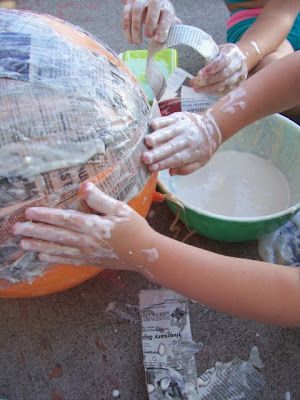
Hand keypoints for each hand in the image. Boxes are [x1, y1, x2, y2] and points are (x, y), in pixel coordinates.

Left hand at [12, 183, 155, 271]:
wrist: (145, 253)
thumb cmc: (134, 228)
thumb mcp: (121, 209)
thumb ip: (100, 199)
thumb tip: (83, 186)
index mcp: (93, 225)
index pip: (64, 219)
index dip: (45, 215)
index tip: (29, 212)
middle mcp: (86, 240)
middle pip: (56, 235)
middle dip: (35, 231)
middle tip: (16, 229)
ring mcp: (87, 253)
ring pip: (58, 249)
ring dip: (39, 245)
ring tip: (23, 243)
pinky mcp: (90, 261)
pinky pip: (68, 260)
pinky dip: (54, 258)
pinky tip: (42, 256)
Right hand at [123, 0, 179, 43]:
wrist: (149, 8)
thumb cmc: (160, 20)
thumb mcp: (167, 25)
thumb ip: (169, 31)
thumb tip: (170, 39)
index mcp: (166, 7)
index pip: (167, 14)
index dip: (163, 27)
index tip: (159, 40)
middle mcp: (155, 1)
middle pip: (153, 5)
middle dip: (150, 22)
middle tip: (148, 36)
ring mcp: (141, 1)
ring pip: (137, 9)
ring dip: (136, 27)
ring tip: (137, 42)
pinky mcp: (130, 4)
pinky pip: (126, 13)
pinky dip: (127, 28)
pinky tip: (130, 39)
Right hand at [143, 111, 221, 174]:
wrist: (213, 126)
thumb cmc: (203, 147)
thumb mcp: (200, 162)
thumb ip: (187, 169)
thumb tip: (171, 172)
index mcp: (192, 152)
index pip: (176, 159)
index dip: (163, 164)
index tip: (151, 168)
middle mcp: (187, 139)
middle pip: (171, 147)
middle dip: (157, 153)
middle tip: (145, 158)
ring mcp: (182, 127)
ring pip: (169, 132)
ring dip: (157, 137)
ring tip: (147, 142)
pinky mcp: (179, 117)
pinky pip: (168, 119)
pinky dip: (160, 122)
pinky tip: (151, 125)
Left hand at [190, 44, 247, 92]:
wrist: (237, 58)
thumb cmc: (223, 53)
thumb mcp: (218, 49)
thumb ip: (209, 55)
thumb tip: (192, 62)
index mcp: (233, 52)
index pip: (223, 61)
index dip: (211, 68)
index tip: (199, 74)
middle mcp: (239, 64)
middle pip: (224, 75)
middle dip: (208, 81)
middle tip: (194, 83)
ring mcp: (239, 76)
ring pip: (224, 84)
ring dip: (209, 88)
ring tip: (196, 89)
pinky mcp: (237, 85)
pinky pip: (225, 91)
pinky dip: (214, 92)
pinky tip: (205, 92)